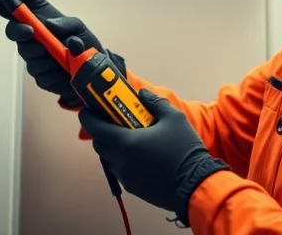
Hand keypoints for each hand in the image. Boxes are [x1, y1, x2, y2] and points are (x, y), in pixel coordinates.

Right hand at [0, 0, 123, 107]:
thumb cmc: (84, 44)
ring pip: (26, 51)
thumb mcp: (80, 28)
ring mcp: (32, 53)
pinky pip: (38, 70)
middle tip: (29, 31)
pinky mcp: (37, 72)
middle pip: (12, 26)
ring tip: (62, 56)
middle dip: (16, 28)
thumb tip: (50, 25)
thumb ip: (67, 24)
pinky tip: (63, 70)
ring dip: (44, 53)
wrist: (92, 73)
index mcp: (41, 15)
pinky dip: (53, 70)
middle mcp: (32, 32)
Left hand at [78, 89, 229, 225]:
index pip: (96, 128)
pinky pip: (120, 171)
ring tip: (127, 138)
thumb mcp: (174, 119)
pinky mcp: (133, 188)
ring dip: (112, 147)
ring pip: (109, 159)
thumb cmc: (184, 150)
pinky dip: (122, 161)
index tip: (87, 110)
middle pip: (99, 144)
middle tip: (111, 122)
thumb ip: (155, 102)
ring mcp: (126, 177)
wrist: (195, 185)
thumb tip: (142, 93)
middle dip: (100, 132)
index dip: (88, 118)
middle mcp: (120, 161)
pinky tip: (139, 156)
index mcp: (126, 142)